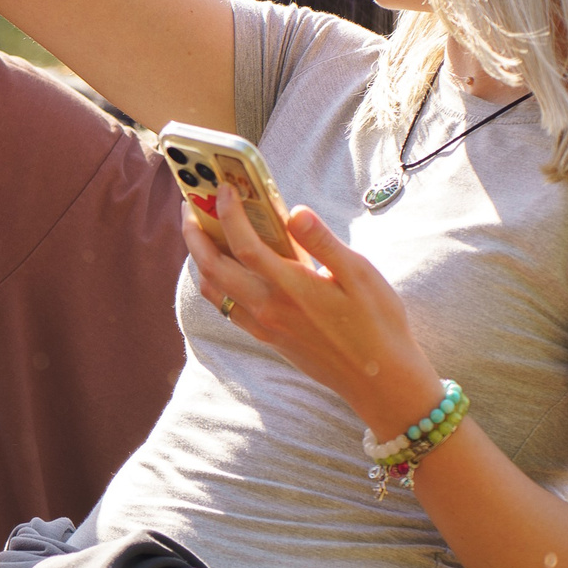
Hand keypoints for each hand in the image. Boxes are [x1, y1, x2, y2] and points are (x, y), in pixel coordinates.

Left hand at [181, 187, 444, 441]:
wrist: (379, 379)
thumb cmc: (378, 323)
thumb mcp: (361, 276)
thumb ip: (323, 243)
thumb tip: (295, 212)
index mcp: (292, 289)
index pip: (245, 246)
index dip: (228, 214)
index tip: (221, 188)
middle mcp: (268, 309)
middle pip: (213, 268)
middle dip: (195, 234)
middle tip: (189, 204)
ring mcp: (263, 326)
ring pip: (213, 290)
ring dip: (198, 258)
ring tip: (199, 231)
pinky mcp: (266, 337)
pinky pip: (225, 307)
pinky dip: (213, 282)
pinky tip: (222, 266)